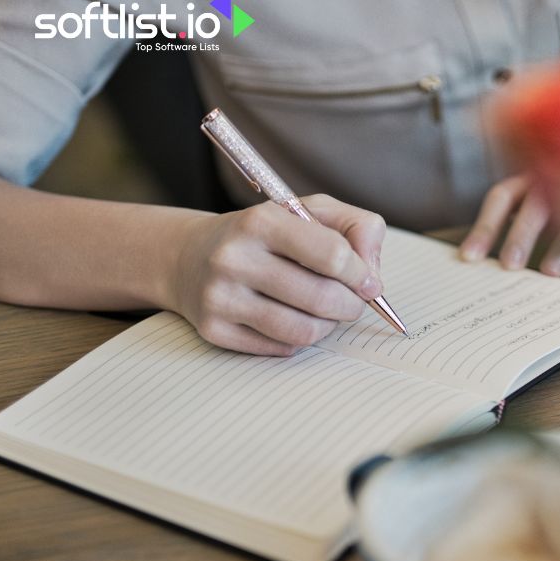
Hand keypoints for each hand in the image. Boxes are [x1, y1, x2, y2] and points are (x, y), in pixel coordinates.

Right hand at [167, 194, 385, 354]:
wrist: (188, 256)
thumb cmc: (264, 235)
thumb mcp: (309, 212)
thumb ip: (356, 228)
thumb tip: (371, 273)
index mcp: (261, 221)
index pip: (333, 255)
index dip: (361, 274)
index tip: (368, 282)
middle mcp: (234, 258)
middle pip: (322, 298)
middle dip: (352, 305)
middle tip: (353, 302)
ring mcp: (220, 297)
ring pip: (303, 330)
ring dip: (329, 326)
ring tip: (327, 313)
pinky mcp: (213, 330)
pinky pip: (280, 348)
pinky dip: (299, 339)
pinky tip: (293, 320)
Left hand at [458, 175, 559, 276]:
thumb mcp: (544, 196)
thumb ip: (521, 219)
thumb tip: (486, 258)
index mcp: (533, 178)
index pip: (501, 197)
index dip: (484, 227)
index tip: (469, 258)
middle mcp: (558, 179)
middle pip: (534, 207)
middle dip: (520, 237)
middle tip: (509, 267)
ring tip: (551, 273)